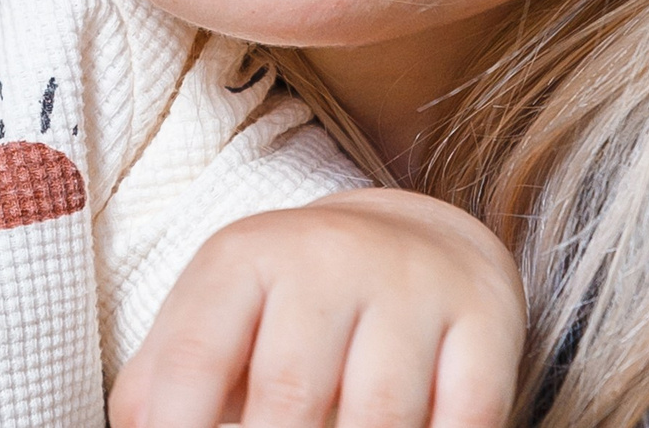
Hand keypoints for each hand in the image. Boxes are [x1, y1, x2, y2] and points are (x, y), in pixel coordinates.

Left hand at [110, 188, 523, 427]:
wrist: (415, 238)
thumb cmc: (291, 304)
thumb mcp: (218, 313)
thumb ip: (164, 378)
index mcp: (244, 257)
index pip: (196, 356)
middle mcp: (326, 258)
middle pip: (288, 396)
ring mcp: (410, 285)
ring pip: (378, 416)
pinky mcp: (484, 319)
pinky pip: (466, 418)